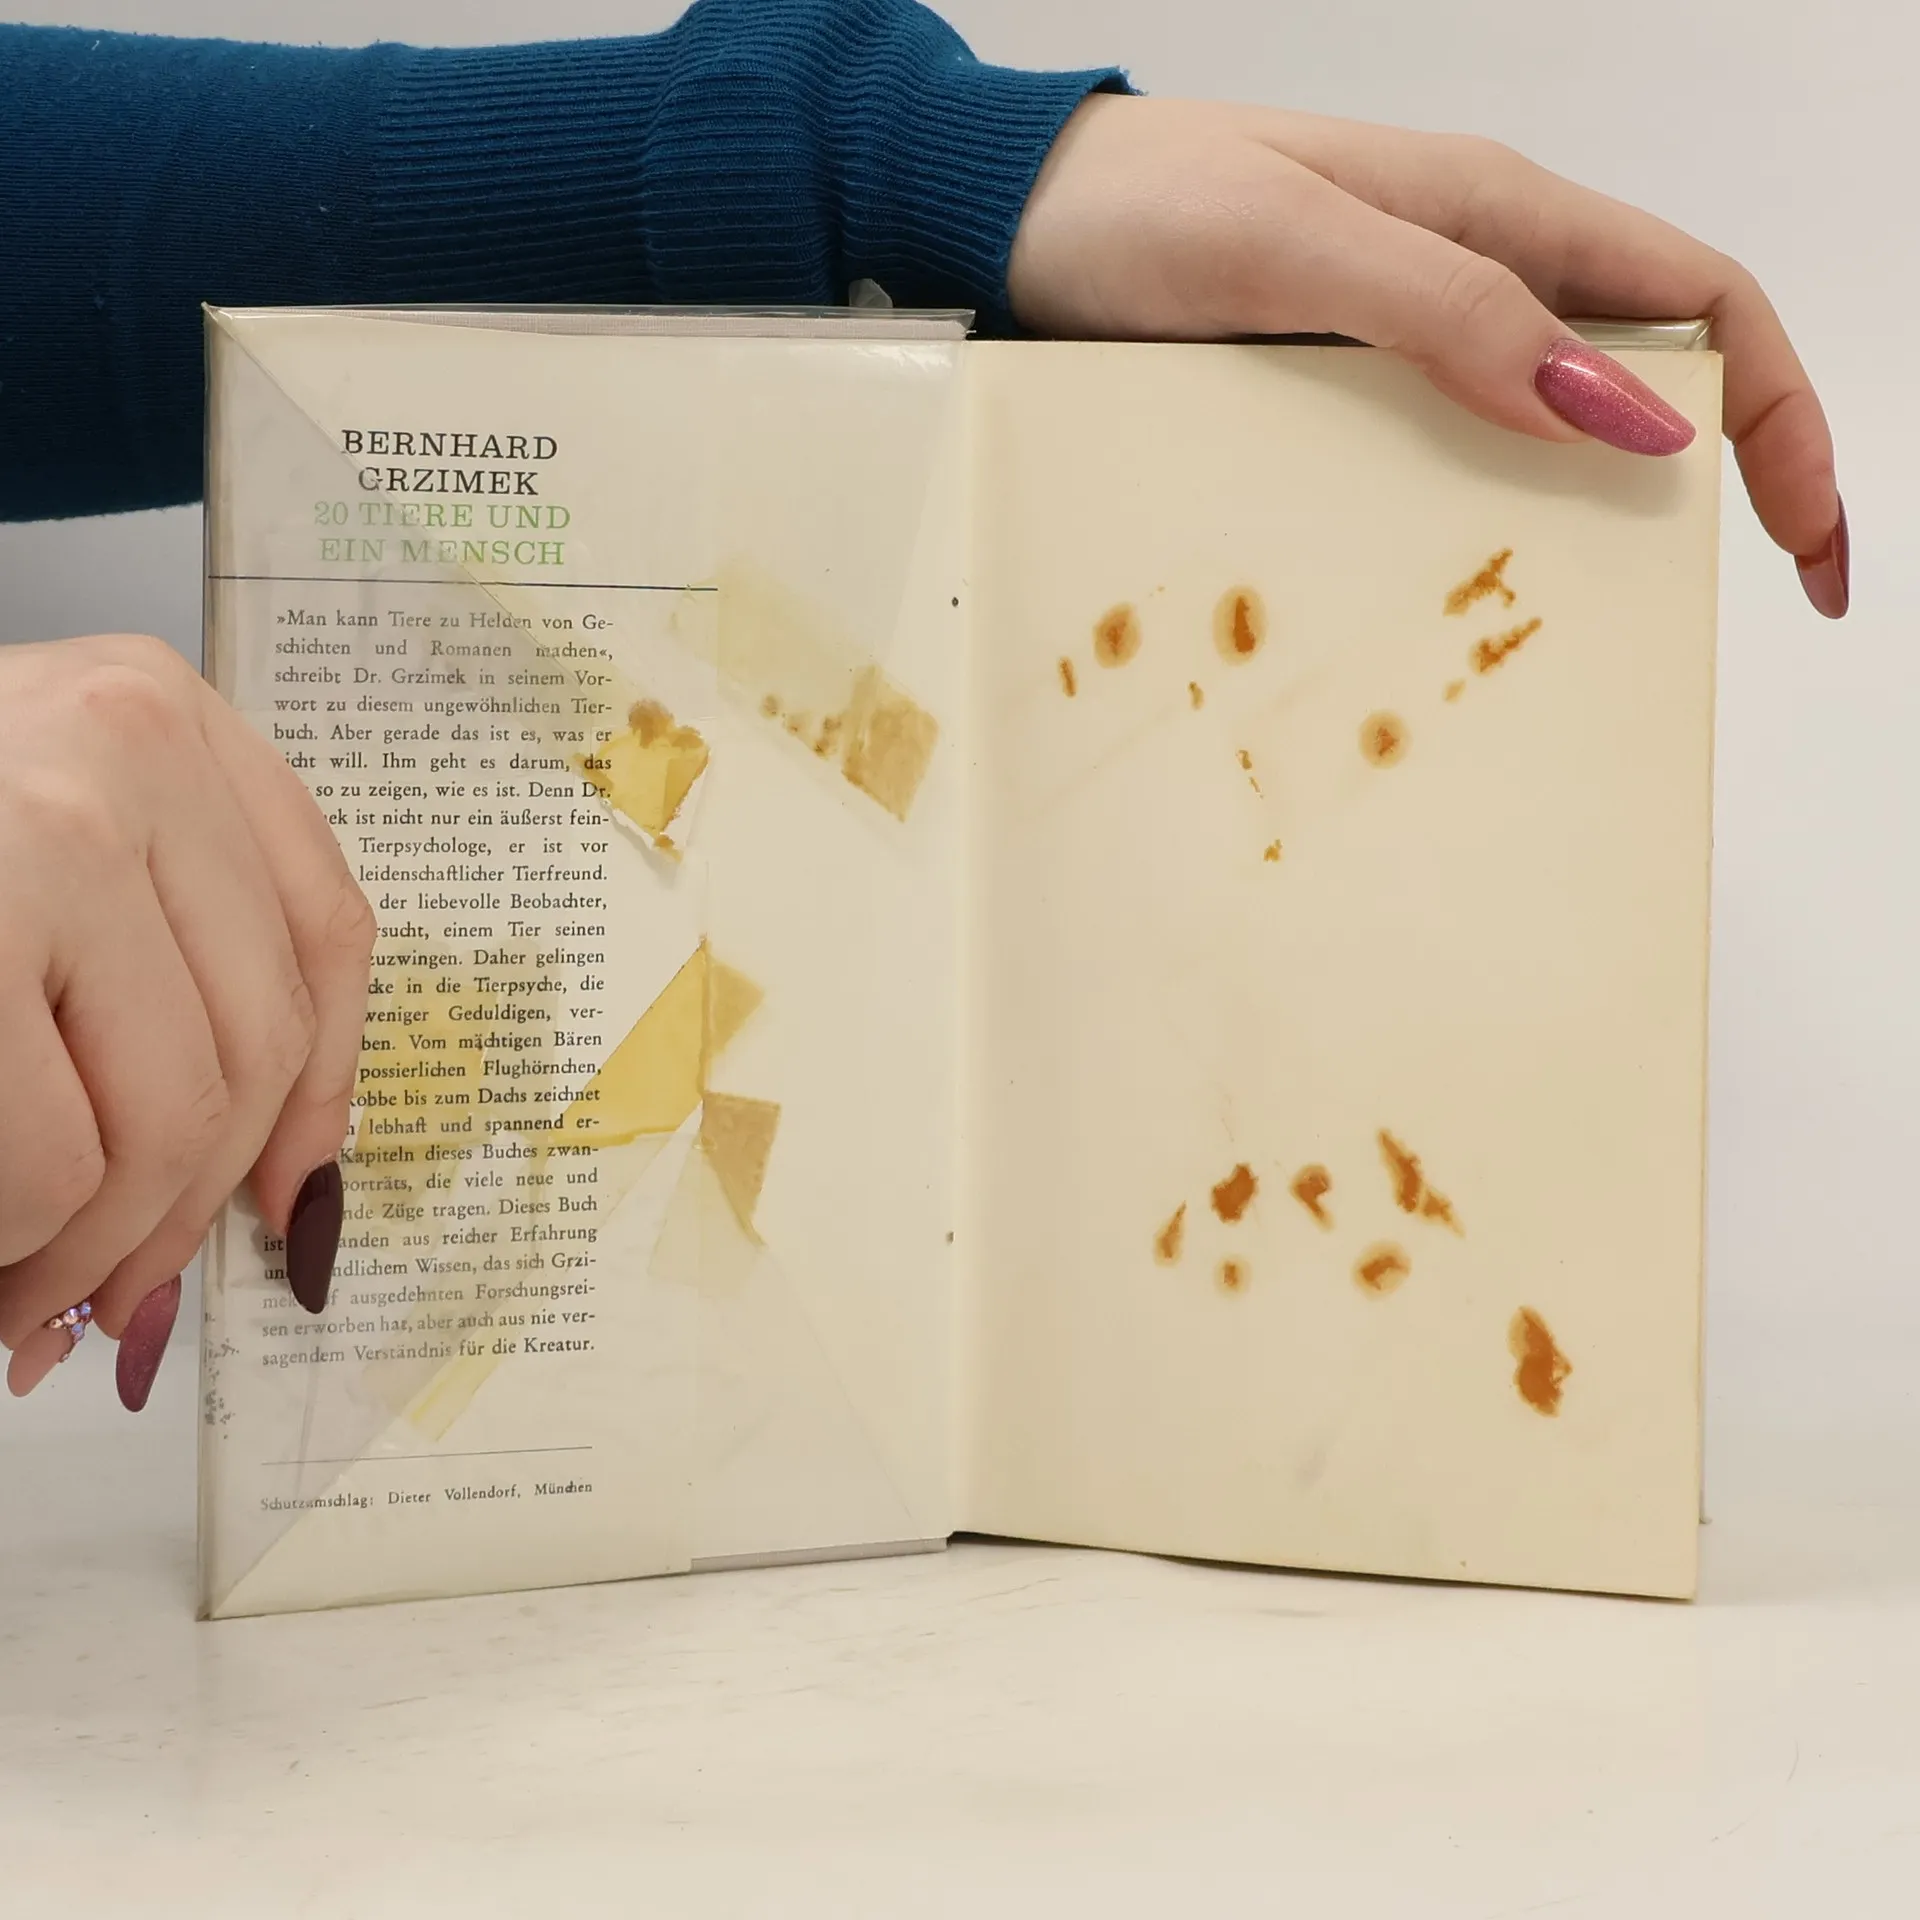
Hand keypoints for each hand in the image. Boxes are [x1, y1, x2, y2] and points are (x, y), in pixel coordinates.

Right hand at [0, 635, 372, 1403]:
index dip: (318, 1093)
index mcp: (158, 714)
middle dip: (178, 1217)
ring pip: (164, 1120)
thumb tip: (286, 1181)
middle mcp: (126, 740)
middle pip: (253, 1046)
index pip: (321, 930)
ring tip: (20, 1301)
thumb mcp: (27, 840)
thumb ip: (154, 958)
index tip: (285, 1200)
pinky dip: (19, 1239)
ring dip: (91, 1250)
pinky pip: (49, 1159)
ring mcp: (47, 826)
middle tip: (107, 1303)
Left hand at [1009, 95, 1845, 618]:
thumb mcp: (1297, 244)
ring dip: (1598, 524)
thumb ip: (1450, 309)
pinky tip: (1462, 598)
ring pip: (1547, 433)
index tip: (1807, 541)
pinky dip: (1481, 530)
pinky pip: (1442, 466)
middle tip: (1717, 616)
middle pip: (1649, 376)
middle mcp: (1471, 279)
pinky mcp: (1338, 399)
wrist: (1014, 220)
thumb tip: (1619, 416)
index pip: (1705, 306)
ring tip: (1600, 633)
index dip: (1783, 418)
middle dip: (1721, 483)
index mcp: (1499, 215)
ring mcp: (1405, 344)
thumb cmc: (1141, 207)